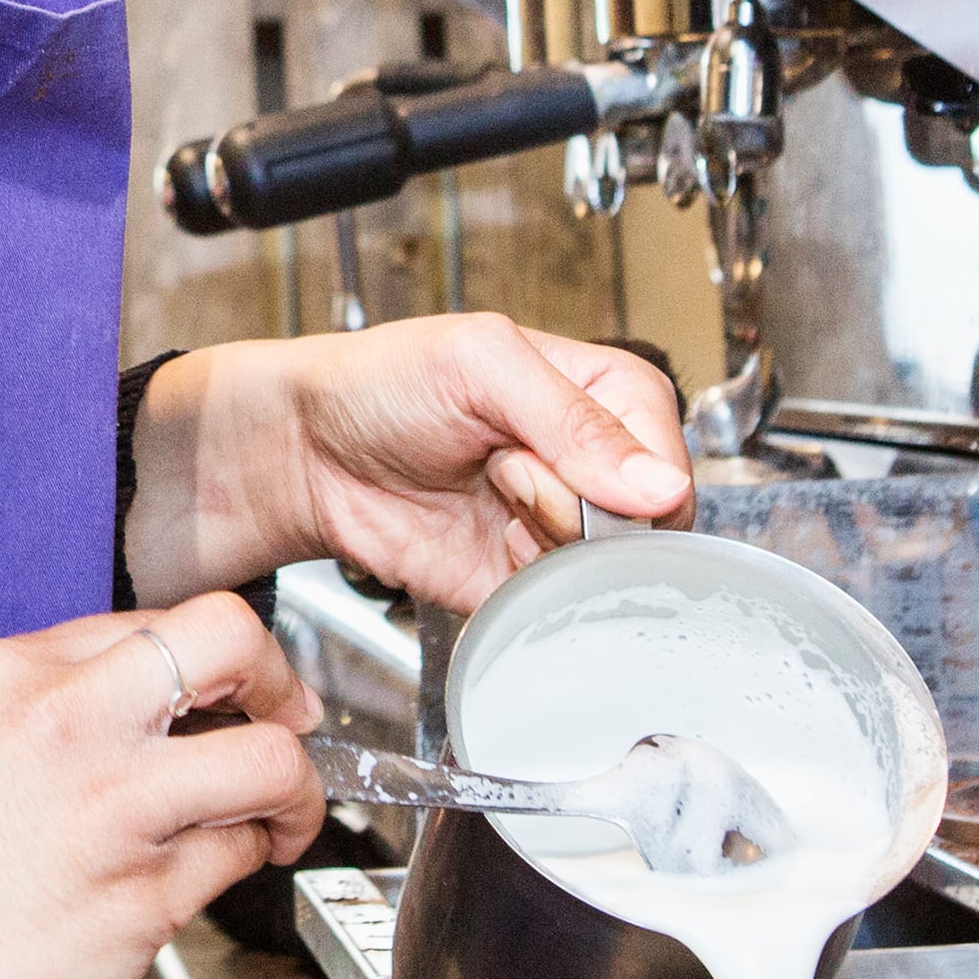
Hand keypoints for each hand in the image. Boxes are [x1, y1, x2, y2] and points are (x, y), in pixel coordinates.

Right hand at [0, 587, 316, 978]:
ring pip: (267, 762)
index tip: (229, 689)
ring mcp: (114, 812)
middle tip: (285, 718)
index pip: (158, 620)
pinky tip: (215, 872)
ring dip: (293, 791)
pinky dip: (241, 863)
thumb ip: (47, 710)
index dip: (210, 660)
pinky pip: (232, 861)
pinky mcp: (141, 902)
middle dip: (279, 679)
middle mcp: (71, 725)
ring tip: (279, 815)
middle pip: (232, 643)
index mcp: (12, 674)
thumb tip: (141, 709)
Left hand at [127, 316, 690, 612]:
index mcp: (608, 393)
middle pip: (642, 529)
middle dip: (568, 508)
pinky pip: (559, 612)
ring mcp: (561, 527)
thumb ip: (574, 421)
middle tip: (502, 471)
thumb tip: (661, 486)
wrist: (308, 450)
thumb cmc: (386, 382)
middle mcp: (595, 465)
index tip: (544, 454)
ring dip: (538, 545)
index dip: (620, 478)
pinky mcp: (524, 583)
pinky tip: (483, 545)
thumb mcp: (479, 365)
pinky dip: (527, 594)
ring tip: (484, 494)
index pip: (670, 462)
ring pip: (603, 575)